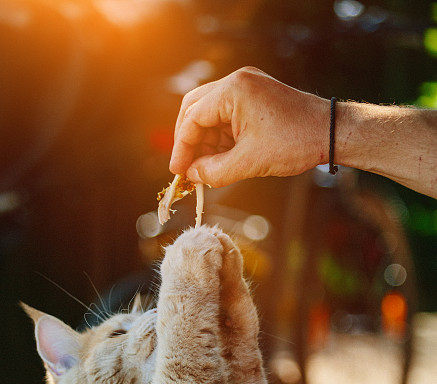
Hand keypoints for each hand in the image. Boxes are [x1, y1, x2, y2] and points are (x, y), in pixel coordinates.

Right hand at [170, 67, 328, 186]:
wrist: (330, 132)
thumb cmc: (295, 142)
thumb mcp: (249, 163)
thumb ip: (215, 171)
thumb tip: (193, 176)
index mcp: (233, 90)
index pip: (192, 118)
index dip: (182, 148)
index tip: (178, 172)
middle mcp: (237, 82)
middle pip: (195, 109)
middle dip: (188, 141)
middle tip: (187, 168)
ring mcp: (246, 87)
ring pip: (209, 114)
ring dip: (204, 141)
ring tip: (205, 168)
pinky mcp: (254, 97)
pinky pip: (226, 116)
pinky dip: (219, 138)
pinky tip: (219, 158)